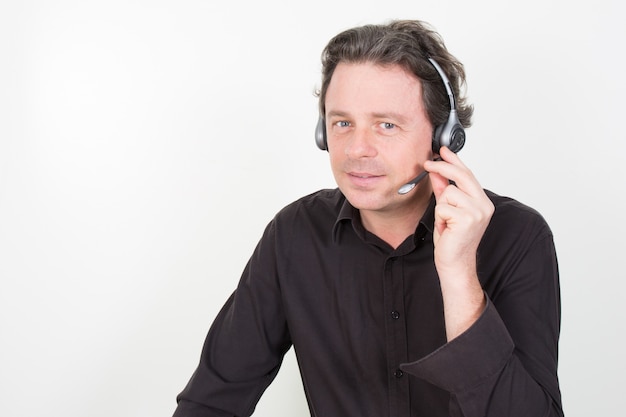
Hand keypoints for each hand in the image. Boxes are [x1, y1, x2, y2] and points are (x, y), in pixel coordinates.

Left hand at [423, 146, 493, 338]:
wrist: (454, 263)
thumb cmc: (452, 240)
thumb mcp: (446, 210)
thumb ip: (443, 190)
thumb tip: (436, 172)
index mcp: (482, 201)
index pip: (467, 174)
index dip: (454, 160)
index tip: (442, 150)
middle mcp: (483, 204)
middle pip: (461, 176)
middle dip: (442, 167)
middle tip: (427, 163)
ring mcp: (478, 211)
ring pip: (448, 192)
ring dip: (441, 207)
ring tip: (445, 222)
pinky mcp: (468, 219)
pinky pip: (443, 206)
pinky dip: (439, 217)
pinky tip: (446, 228)